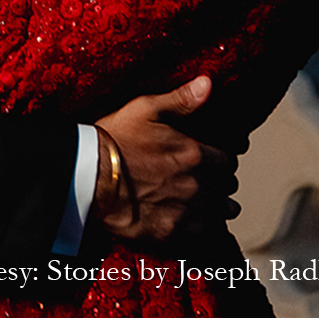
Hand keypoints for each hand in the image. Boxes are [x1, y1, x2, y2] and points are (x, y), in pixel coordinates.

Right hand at [94, 76, 233, 241]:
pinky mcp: (172, 233)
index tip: (216, 158)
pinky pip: (202, 234)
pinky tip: (196, 221)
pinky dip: (203, 227)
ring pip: (220, 213)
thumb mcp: (145, 108)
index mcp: (194, 154)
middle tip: (213, 179)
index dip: (223, 159)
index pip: (227, 161)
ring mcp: (185, 211)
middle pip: (226, 187)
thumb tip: (208, 83)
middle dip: (222, 181)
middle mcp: (196, 185)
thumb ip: (181, 99)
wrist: (90, 176)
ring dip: (219, 206)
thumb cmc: (115, 138)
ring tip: (212, 202)